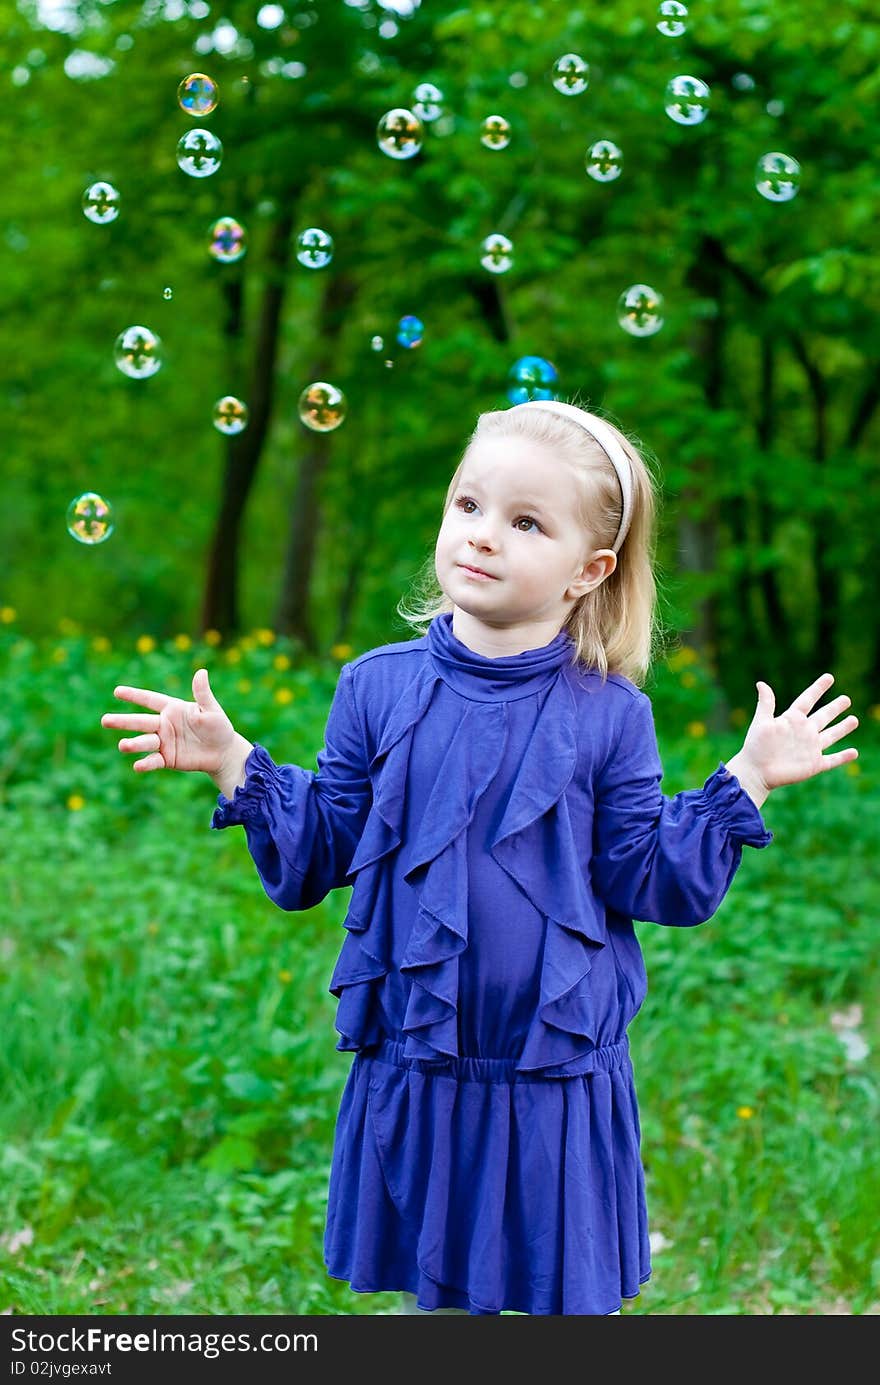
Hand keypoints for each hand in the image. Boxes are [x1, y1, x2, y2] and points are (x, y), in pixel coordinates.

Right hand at [100, 668, 239, 774]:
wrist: (223, 752)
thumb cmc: (218, 727)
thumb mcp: (211, 710)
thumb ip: (202, 694)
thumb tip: (201, 672)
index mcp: (172, 709)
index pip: (150, 700)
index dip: (135, 696)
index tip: (117, 691)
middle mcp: (164, 725)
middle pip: (141, 721)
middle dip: (123, 721)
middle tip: (104, 720)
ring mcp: (164, 742)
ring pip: (145, 741)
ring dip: (133, 743)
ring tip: (122, 745)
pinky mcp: (167, 759)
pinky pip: (154, 760)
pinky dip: (146, 763)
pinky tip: (137, 765)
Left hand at [730, 672, 858, 795]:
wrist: (756, 772)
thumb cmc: (756, 747)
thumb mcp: (761, 722)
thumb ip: (766, 704)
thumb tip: (761, 683)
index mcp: (792, 719)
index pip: (808, 699)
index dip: (818, 688)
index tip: (829, 677)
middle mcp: (804, 732)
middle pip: (823, 716)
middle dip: (835, 708)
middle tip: (846, 698)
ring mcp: (810, 748)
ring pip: (831, 735)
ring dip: (843, 728)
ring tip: (854, 720)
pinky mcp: (814, 765)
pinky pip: (832, 760)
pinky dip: (843, 757)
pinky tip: (854, 752)